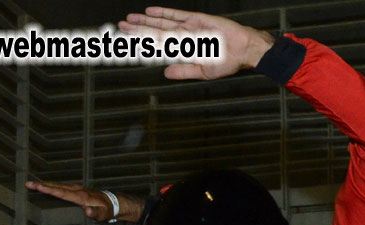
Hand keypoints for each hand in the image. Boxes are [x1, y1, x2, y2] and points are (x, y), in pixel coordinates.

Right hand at [25, 180, 143, 222]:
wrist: (114, 202)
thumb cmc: (108, 210)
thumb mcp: (104, 215)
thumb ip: (96, 214)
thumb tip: (88, 212)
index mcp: (81, 197)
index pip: (61, 193)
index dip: (48, 190)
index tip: (37, 186)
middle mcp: (77, 190)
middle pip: (56, 187)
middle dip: (42, 185)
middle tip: (28, 183)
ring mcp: (77, 188)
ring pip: (58, 185)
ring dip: (45, 184)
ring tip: (32, 184)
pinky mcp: (77, 190)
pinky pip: (62, 187)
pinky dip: (53, 185)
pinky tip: (46, 186)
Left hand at [118, 7, 274, 79]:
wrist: (244, 49)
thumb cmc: (227, 63)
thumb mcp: (203, 72)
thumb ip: (184, 70)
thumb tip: (165, 73)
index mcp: (183, 52)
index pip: (158, 48)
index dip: (142, 46)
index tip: (127, 44)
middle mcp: (182, 39)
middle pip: (155, 33)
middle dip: (137, 31)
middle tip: (121, 27)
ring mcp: (188, 28)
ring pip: (162, 24)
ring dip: (145, 22)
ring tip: (129, 20)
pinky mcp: (197, 19)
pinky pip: (177, 15)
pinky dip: (164, 13)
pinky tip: (150, 11)